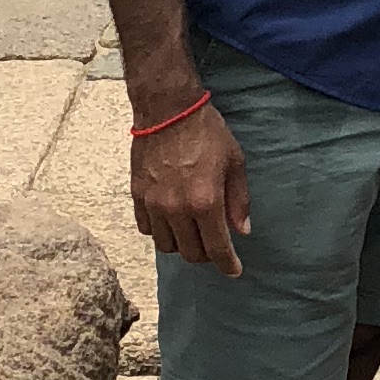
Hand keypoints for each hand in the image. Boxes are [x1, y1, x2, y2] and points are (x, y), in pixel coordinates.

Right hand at [132, 100, 250, 276]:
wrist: (168, 109)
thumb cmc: (207, 132)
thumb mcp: (235, 162)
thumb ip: (239, 200)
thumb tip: (241, 230)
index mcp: (205, 202)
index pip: (216, 248)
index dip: (227, 264)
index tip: (234, 270)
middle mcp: (176, 209)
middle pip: (190, 253)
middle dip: (206, 255)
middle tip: (215, 246)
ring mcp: (154, 204)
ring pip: (166, 246)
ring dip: (182, 245)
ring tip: (193, 233)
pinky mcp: (137, 196)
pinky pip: (147, 229)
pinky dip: (160, 232)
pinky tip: (170, 221)